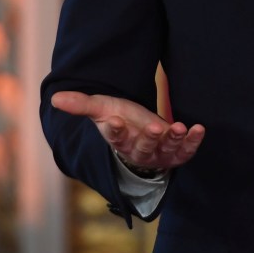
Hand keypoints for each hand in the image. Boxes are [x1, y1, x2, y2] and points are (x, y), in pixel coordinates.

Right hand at [50, 91, 204, 170]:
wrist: (140, 132)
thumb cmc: (120, 118)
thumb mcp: (102, 108)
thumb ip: (81, 104)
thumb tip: (55, 97)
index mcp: (118, 140)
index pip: (115, 138)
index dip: (115, 130)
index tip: (115, 121)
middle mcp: (138, 151)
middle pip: (142, 147)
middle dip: (149, 138)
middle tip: (155, 127)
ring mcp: (158, 154)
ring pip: (165, 150)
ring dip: (173, 139)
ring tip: (178, 127)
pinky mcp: (176, 154)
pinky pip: (185, 151)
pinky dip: (192, 141)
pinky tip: (198, 128)